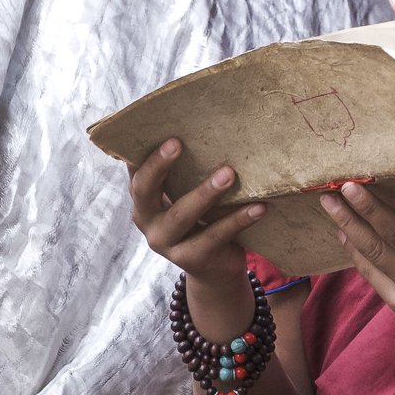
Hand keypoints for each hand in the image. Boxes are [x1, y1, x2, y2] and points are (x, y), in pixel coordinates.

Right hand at [126, 139, 266, 339]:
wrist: (214, 269)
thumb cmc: (202, 218)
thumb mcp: (187, 196)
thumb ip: (185, 172)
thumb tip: (202, 125)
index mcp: (143, 200)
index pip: (135, 172)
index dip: (142, 153)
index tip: (158, 130)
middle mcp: (148, 221)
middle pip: (145, 191)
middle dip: (159, 166)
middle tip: (177, 142)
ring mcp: (168, 243)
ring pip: (183, 214)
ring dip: (206, 192)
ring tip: (229, 173)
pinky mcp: (193, 259)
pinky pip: (216, 236)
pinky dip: (239, 219)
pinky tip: (259, 206)